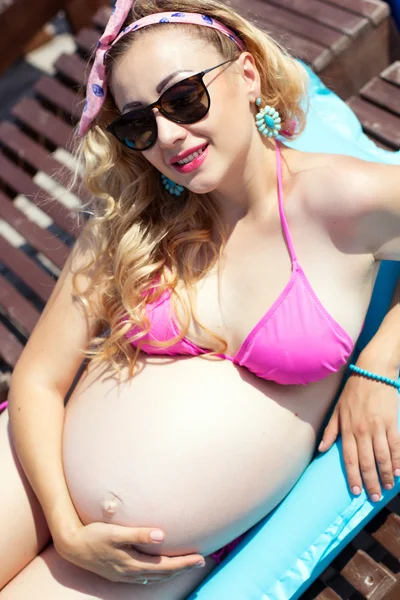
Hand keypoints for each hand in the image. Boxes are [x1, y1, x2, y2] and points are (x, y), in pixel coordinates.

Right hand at [54, 522, 205, 583]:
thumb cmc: (94, 535)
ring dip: (171, 572)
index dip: (184, 562)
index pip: (166, 566)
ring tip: (185, 566)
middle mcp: (130, 573)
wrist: (72, 545)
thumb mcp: (116, 532)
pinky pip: (144, 577)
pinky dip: (157, 574)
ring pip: (154, 578)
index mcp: (133, 564)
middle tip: (200, 561)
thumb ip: (139, 534)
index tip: (200, 557)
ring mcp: (123, 575)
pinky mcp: (118, 573)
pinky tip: (158, 571)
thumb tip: (162, 536)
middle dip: (182, 568)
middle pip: (163, 574)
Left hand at [318, 354, 399, 501]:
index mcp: (348, 429)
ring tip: (388, 487)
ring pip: (383, 458)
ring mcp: (379, 427)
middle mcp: (362, 431)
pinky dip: (398, 461)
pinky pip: (396, 446)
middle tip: (374, 497)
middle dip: (371, 482)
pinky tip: (399, 472)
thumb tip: (321, 449)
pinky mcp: (392, 423)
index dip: (353, 477)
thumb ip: (330, 431)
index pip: (350, 459)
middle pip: (367, 462)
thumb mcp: (336, 410)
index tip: (355, 491)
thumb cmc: (352, 391)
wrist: (372, 372)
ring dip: (386, 475)